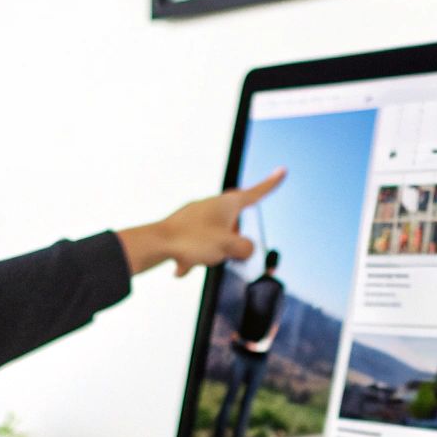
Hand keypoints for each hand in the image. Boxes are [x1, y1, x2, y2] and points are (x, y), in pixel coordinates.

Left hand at [118, 168, 285, 277]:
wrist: (155, 243)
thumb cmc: (191, 240)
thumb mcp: (228, 247)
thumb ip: (246, 248)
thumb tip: (246, 250)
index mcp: (226, 204)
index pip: (255, 193)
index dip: (271, 184)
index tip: (281, 171)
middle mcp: (212, 205)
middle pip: (234, 222)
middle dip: (235, 239)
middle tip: (230, 250)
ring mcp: (196, 214)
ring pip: (215, 236)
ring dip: (212, 251)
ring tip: (201, 259)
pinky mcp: (182, 227)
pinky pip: (196, 245)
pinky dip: (194, 257)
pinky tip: (183, 266)